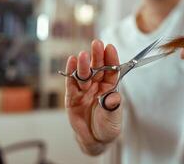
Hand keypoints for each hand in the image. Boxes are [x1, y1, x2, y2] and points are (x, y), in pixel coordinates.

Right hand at [65, 40, 121, 154]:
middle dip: (97, 56)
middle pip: (97, 68)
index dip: (111, 59)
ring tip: (83, 56)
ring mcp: (84, 90)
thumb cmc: (107, 127)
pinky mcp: (72, 96)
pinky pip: (71, 83)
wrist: (94, 140)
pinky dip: (70, 72)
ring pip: (84, 74)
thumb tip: (113, 96)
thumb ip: (112, 107)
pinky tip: (71, 62)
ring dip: (83, 65)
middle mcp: (97, 85)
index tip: (110, 47)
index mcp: (110, 87)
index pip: (112, 71)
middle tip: (97, 44)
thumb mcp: (113, 119)